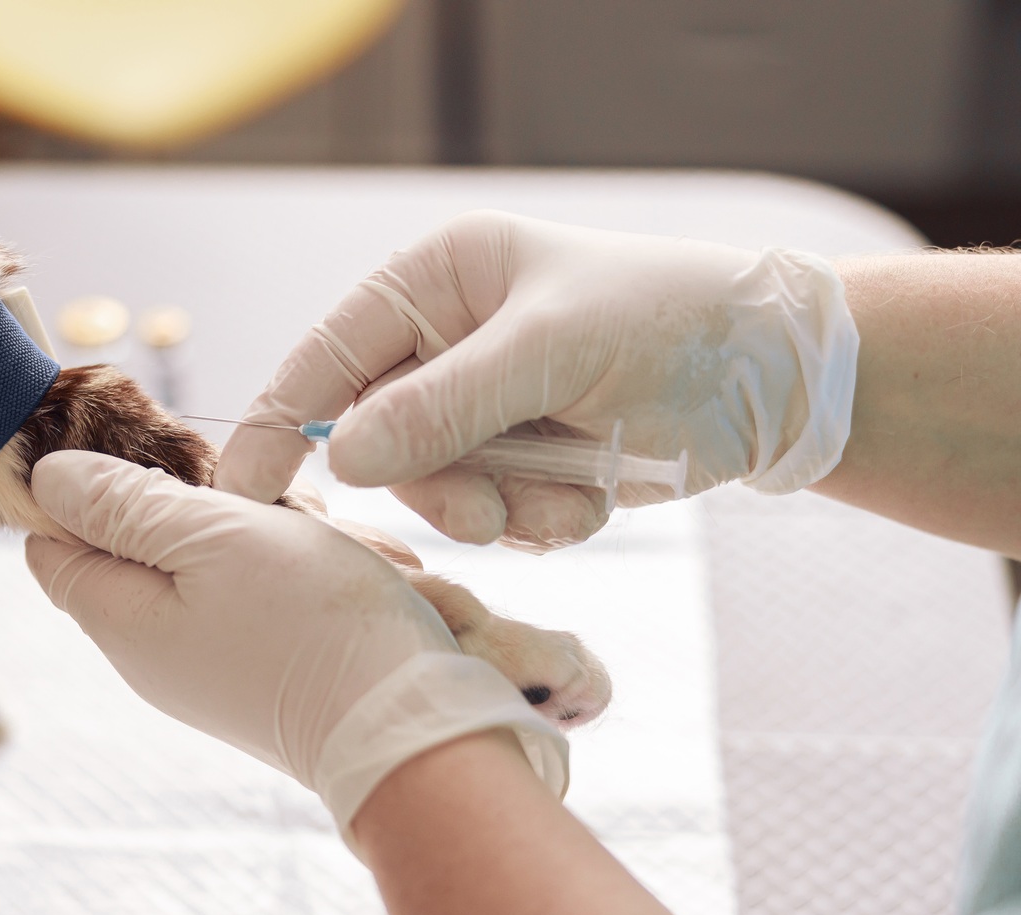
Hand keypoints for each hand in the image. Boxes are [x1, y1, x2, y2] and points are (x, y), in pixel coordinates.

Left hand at [24, 451, 566, 836]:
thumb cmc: (315, 627)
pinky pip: (253, 602)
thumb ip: (126, 504)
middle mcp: (151, 654)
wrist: (411, 732)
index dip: (77, 486)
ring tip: (309, 533)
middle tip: (251, 492)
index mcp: (120, 619)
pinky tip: (333, 566)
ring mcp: (207, 671)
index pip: (49, 542)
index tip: (145, 449)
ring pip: (203, 568)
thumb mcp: (213, 535)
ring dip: (251, 532)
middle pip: (132, 549)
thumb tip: (46, 479)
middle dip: (185, 502)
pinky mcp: (259, 678)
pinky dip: (288, 570)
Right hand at [215, 210, 857, 549]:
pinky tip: (592, 494)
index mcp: (437, 284)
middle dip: (433, 485)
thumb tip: (343, 456)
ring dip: (495, 511)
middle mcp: (448, 348)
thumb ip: (445, 405)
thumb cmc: (667, 321)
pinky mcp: (526, 469)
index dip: (279, 422)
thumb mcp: (550, 349)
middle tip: (484, 507)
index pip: (329, 355)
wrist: (772, 378)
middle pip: (377, 444)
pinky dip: (540, 523)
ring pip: (435, 495)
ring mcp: (487, 413)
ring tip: (557, 497)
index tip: (249, 489)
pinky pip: (494, 521)